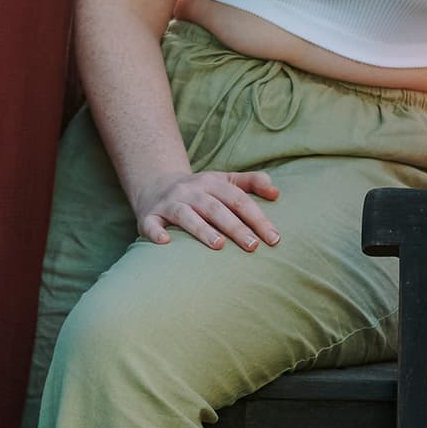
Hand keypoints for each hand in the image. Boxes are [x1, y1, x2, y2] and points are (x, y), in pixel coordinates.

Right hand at [136, 165, 282, 250]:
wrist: (155, 185)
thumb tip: (276, 192)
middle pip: (216, 209)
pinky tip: (164, 242)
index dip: (257, 218)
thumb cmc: (200, 190)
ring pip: (186, 215)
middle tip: (253, 246)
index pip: (238, 199)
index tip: (274, 238)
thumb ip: (251, 182)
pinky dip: (156, 232)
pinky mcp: (150, 216)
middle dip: (236, 227)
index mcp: (212, 183)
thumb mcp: (224, 181)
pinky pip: (151, 223)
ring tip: (219, 245)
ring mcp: (169, 203)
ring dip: (202, 230)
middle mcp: (191, 191)